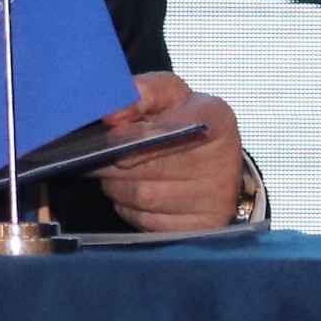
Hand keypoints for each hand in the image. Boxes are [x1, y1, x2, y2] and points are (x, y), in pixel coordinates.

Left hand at [93, 74, 248, 233]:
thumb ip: (141, 93)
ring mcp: (215, 199)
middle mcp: (222, 162)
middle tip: (98, 158)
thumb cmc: (185, 120)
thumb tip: (111, 115)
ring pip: (143, 198)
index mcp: (216, 120)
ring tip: (114, 175)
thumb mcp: (168, 95)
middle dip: (111, 165)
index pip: (162, 133)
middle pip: (146, 169)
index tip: (111, 137)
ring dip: (117, 187)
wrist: (216, 158)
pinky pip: (149, 222)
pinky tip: (132, 196)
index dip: (129, 138)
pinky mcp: (204, 227)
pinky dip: (131, 209)